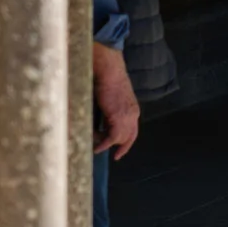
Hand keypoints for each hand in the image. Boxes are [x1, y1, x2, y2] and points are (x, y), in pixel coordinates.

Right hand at [93, 42, 139, 158]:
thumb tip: (104, 121)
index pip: (133, 131)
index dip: (127, 143)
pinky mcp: (118, 118)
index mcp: (133, 110)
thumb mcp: (114, 99)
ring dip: (106, 143)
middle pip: (128, 137)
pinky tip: (96, 147)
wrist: (110, 72)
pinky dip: (103, 144)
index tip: (119, 153)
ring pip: (119, 139)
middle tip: (109, 154)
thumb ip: (113, 111)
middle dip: (119, 147)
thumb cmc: (108, 81)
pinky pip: (111, 138)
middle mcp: (133, 115)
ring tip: (94, 141)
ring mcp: (127, 117)